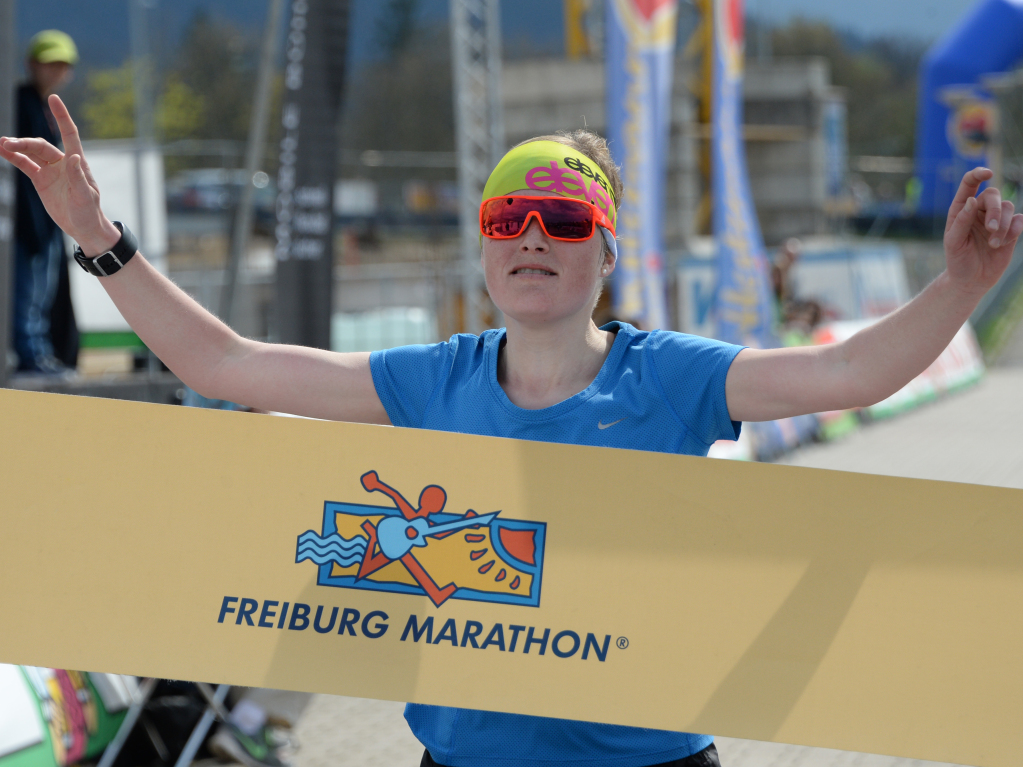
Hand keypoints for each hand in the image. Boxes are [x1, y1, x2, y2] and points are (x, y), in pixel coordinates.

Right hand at [0, 94, 120, 254]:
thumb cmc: (89, 212)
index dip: (61, 117)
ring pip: (30, 152)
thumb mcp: (85, 196)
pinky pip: (24, 164)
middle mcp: (63, 162)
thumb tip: (74, 157)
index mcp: (77, 163)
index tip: (53, 98)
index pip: (69, 134)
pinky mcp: (40, 179)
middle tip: (7, 143)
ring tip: (1, 144)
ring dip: (16, 147)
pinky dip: (13, 157)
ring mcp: (50, 170)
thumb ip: (78, 177)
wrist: (82, 227)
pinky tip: (2, 150)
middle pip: (41, 145)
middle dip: (24, 142)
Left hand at [944, 168, 1022, 298]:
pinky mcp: (1010, 230)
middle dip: (993, 210)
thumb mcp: (954, 242)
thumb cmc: (958, 260)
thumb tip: (972, 200)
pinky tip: (1003, 243)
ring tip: (992, 244)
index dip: (977, 174)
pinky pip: (1018, 220)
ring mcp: (996, 219)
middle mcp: (979, 210)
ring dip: (1002, 224)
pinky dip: (1013, 230)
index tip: (987, 173)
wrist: (971, 280)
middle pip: (993, 194)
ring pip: (1007, 206)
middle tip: (990, 229)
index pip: (969, 184)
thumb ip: (962, 221)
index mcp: (962, 209)